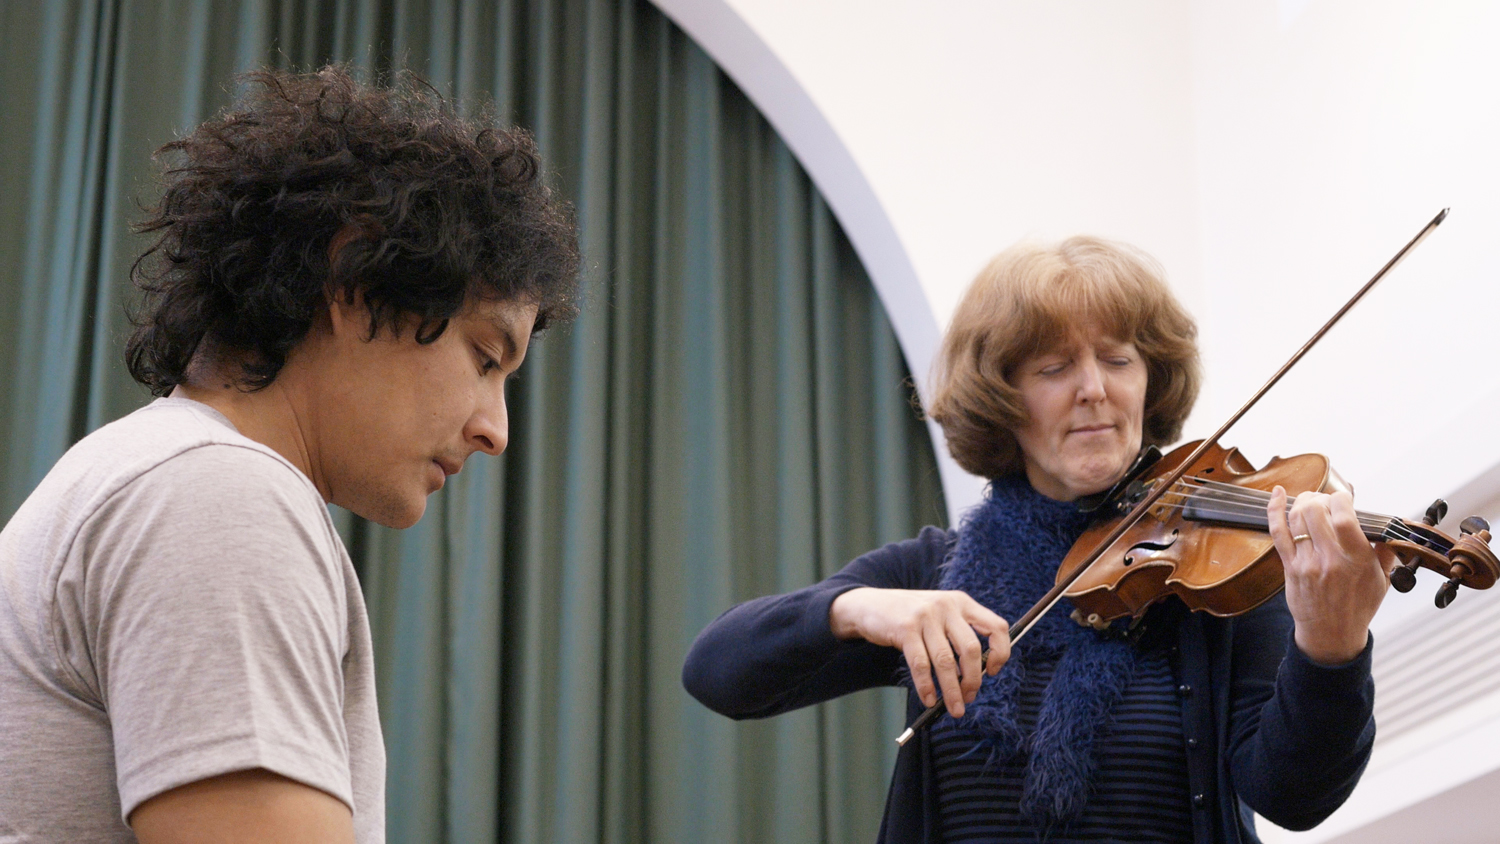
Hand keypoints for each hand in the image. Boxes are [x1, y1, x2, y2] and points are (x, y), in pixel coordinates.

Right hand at [829, 587, 1009, 716]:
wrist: (870, 604)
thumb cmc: (910, 616)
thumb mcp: (940, 614)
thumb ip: (959, 633)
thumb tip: (977, 674)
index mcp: (962, 602)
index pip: (996, 626)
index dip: (1000, 652)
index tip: (992, 672)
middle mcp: (946, 606)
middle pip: (970, 649)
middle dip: (973, 680)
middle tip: (968, 697)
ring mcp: (925, 616)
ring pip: (946, 661)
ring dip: (952, 690)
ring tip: (954, 708)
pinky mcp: (905, 629)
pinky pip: (921, 665)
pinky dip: (926, 687)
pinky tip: (929, 699)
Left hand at [1267, 485, 1397, 664]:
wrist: (1331, 634)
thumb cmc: (1358, 606)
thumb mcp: (1382, 580)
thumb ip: (1385, 551)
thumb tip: (1387, 525)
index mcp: (1357, 560)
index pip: (1344, 518)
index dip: (1341, 498)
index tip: (1345, 497)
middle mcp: (1330, 560)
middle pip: (1315, 512)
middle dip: (1320, 497)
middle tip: (1325, 501)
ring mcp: (1306, 563)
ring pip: (1296, 519)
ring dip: (1302, 501)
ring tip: (1310, 500)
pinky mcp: (1289, 567)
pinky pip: (1278, 533)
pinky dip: (1274, 509)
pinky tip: (1277, 494)